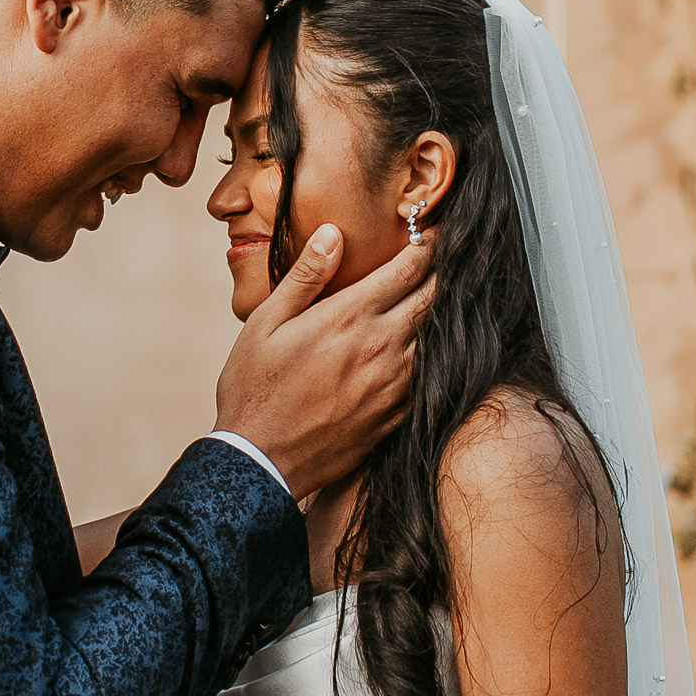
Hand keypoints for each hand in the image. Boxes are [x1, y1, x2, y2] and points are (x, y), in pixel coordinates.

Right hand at [213, 225, 433, 498]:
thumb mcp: (265, 324)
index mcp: (350, 318)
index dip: (427, 245)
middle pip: (432, 299)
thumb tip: (333, 233)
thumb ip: (305, 277)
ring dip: (436, 315)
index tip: (433, 232)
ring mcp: (394, 384)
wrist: (261, 463)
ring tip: (432, 299)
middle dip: (438, 275)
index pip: (408, 269)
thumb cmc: (255, 390)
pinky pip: (425, 374)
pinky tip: (415, 349)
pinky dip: (427, 355)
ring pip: (435, 336)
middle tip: (440, 261)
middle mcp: (382, 348)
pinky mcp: (396, 414)